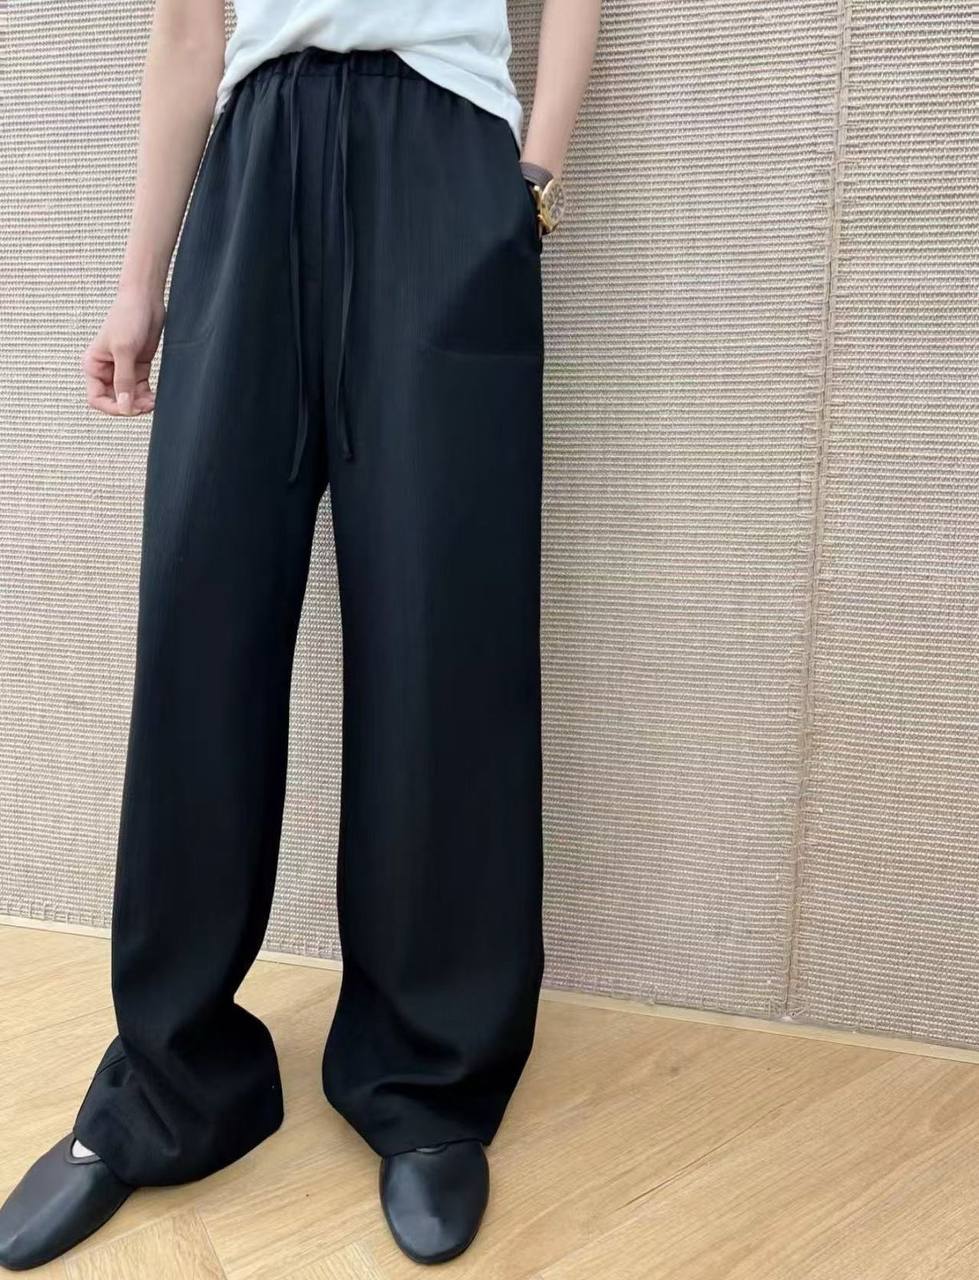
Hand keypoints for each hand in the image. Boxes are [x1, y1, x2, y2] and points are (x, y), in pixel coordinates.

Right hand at [82, 285, 165, 415]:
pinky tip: (156, 398)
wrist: (146, 300)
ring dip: (141, 403)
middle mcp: (105, 370)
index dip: (112, 408)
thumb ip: (124, 380)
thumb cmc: (128, 317)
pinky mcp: (138, 368)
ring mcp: (122, 370)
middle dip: (129, 406)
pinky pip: (141, 390)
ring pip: (129, 398)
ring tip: (153, 402)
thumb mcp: (124, 350)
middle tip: (146, 406)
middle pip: (114, 401)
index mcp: (93, 365)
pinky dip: (147, 396)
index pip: (96, 398)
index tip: (129, 409)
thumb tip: (124, 407)